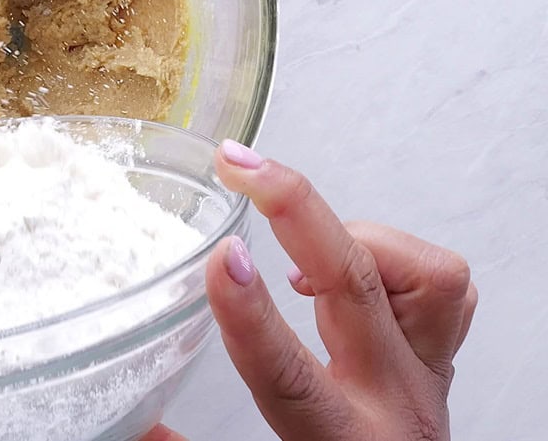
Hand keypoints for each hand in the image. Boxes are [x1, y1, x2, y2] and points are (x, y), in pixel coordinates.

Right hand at [195, 140, 476, 439]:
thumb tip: (134, 424)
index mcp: (337, 440)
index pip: (289, 374)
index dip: (250, 313)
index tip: (220, 255)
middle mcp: (391, 401)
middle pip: (354, 288)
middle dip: (293, 210)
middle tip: (238, 165)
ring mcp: (424, 371)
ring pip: (421, 276)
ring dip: (356, 236)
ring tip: (299, 241)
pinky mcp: (439, 352)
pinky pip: (444, 281)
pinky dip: (394, 252)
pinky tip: (348, 262)